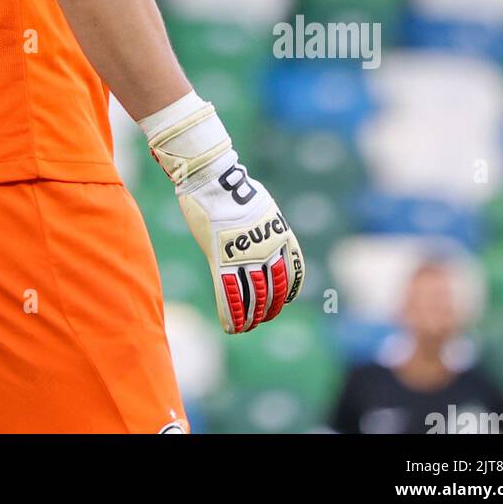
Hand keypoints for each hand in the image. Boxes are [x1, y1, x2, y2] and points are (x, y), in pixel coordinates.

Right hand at [145, 98, 304, 334]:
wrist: (210, 176)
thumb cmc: (226, 185)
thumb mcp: (258, 205)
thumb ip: (262, 225)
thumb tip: (258, 232)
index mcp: (280, 234)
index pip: (292, 273)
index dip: (287, 292)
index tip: (281, 303)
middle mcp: (268, 248)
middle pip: (273, 290)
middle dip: (267, 309)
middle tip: (259, 320)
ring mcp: (246, 255)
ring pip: (252, 296)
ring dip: (249, 316)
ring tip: (244, 327)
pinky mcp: (222, 258)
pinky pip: (229, 293)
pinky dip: (231, 314)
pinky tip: (230, 326)